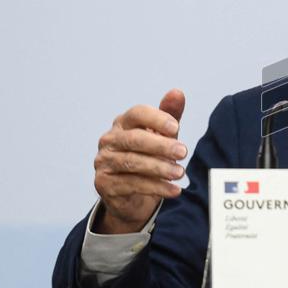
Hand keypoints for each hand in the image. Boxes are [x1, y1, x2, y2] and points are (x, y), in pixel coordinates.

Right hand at [93, 89, 187, 233]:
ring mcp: (104, 162)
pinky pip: (132, 185)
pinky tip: (174, 190)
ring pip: (132, 162)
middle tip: (183, 152)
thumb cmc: (149, 157)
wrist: (132, 194)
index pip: (137, 114)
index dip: (156, 118)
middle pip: (134, 139)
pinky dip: (156, 187)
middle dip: (161, 145)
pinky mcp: (104, 184)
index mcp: (123, 124)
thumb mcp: (162, 136)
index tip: (176, 128)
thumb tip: (177, 92)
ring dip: (159, 168)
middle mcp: (109, 140)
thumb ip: (170, 115)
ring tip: (180, 173)